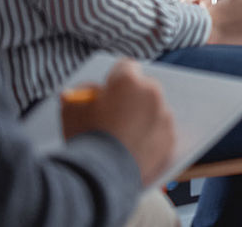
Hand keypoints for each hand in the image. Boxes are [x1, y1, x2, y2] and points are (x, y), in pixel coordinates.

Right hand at [61, 59, 176, 185]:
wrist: (100, 175)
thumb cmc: (83, 138)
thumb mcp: (71, 108)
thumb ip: (83, 92)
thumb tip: (91, 92)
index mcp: (128, 81)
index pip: (125, 66)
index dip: (114, 78)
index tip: (108, 89)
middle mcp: (152, 93)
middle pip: (144, 88)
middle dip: (131, 97)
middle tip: (115, 115)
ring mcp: (164, 116)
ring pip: (154, 110)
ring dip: (143, 118)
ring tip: (123, 136)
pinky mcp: (171, 139)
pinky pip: (161, 132)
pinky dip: (151, 137)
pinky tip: (133, 148)